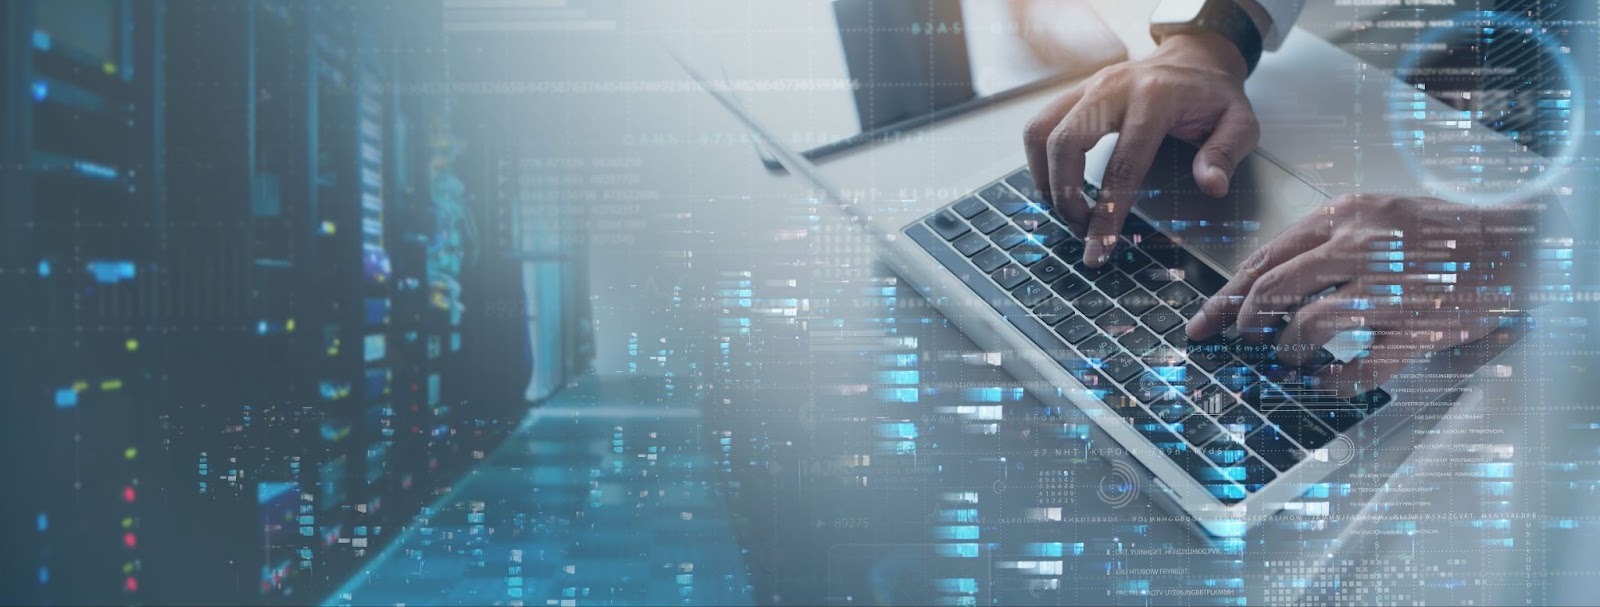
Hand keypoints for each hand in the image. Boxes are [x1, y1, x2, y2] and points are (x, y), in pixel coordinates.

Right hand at [1023, 32, 1258, 266]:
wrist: (1193, 58)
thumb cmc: (1213, 96)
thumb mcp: (1240, 121)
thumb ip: (1226, 153)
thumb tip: (1211, 185)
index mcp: (1154, 99)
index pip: (1122, 165)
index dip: (1107, 213)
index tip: (1099, 248)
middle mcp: (1113, 88)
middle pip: (1065, 143)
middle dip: (1064, 195)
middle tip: (1079, 227)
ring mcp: (1088, 87)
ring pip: (1040, 132)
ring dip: (1044, 178)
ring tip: (1065, 208)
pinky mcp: (1075, 93)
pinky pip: (1039, 125)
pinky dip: (1040, 161)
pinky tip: (1058, 184)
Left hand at [1186, 194, 1557, 395]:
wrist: (1519, 242)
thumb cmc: (1445, 232)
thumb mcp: (1379, 216)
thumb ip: (1328, 241)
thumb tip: (1267, 286)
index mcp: (1346, 216)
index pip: (1265, 257)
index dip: (1227, 295)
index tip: (1202, 321)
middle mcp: (1361, 246)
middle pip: (1273, 290)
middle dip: (1245, 324)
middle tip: (1239, 343)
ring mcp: (1390, 287)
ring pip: (1308, 326)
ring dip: (1288, 350)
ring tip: (1288, 357)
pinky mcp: (1418, 326)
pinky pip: (1362, 365)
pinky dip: (1337, 381)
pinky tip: (1329, 382)